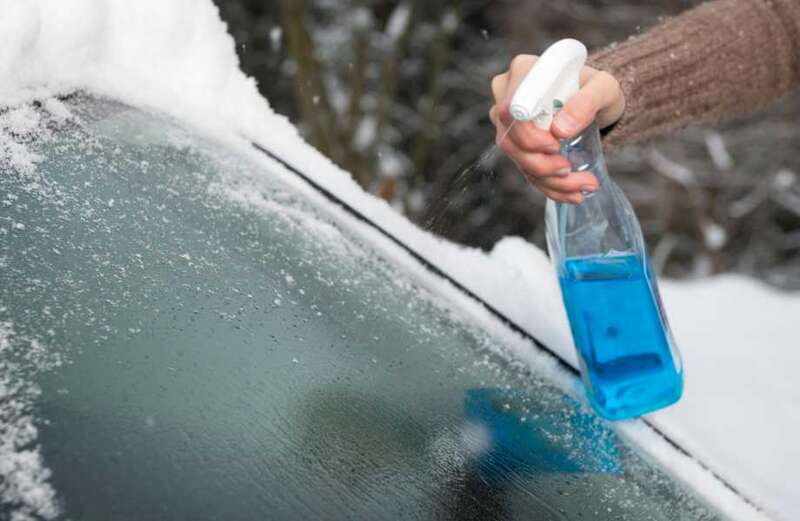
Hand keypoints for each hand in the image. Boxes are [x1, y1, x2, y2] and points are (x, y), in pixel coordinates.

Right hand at [489, 55, 624, 202]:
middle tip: (570, 169)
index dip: (528, 134)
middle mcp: (508, 96)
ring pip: (518, 159)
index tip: (556, 145)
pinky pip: (526, 170)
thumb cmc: (598, 88)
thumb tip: (561, 130)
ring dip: (549, 180)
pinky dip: (550, 187)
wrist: (597, 102)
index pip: (511, 109)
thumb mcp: (604, 88)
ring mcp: (509, 123)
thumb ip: (586, 102)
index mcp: (524, 72)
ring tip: (583, 185)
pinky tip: (573, 193)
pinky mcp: (518, 145)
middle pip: (509, 139)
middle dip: (540, 164)